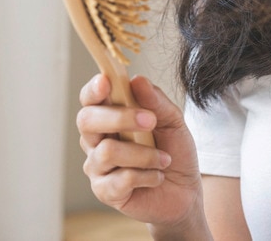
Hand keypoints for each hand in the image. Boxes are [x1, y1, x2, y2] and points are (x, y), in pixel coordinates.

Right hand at [77, 74, 204, 229]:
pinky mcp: (105, 191)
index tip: (106, 81)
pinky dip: (147, 175)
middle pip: (87, 121)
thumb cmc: (173, 150)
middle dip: (119, 117)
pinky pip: (121, 178)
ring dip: (144, 154)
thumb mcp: (173, 122)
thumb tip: (137, 80)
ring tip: (164, 159)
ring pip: (107, 151)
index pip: (90, 99)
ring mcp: (97, 166)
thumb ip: (156, 102)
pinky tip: (157, 177)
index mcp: (109, 117)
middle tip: (150, 121)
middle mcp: (96, 140)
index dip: (93, 89)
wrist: (184, 191)